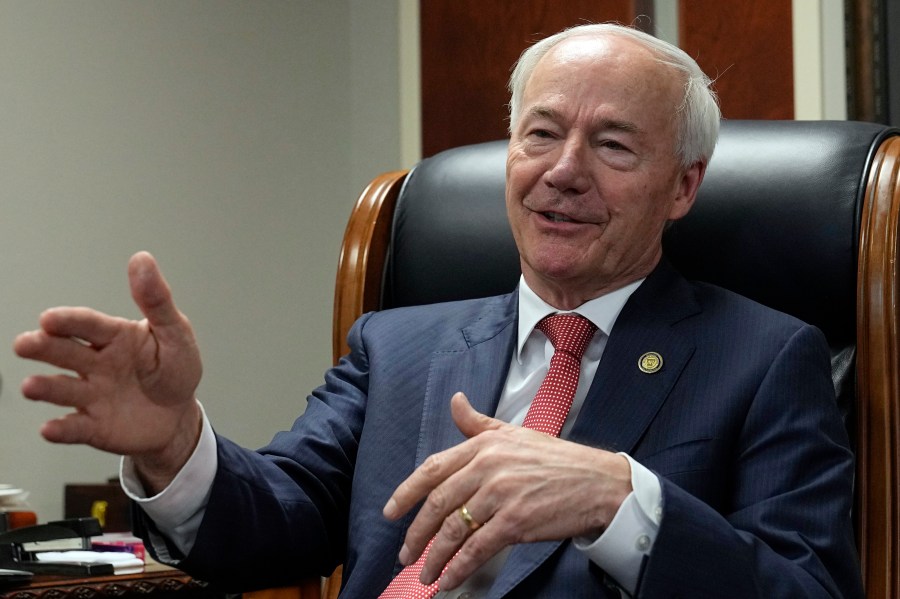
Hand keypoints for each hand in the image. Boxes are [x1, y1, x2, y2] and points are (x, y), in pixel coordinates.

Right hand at [14, 251, 202, 492]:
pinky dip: (60, 429)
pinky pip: (74, 427)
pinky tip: (50, 428)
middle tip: (25, 343)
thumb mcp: (175, 333)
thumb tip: (142, 259)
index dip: (70, 321)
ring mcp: (91, 395)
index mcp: (115, 337)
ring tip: (31, 386)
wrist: (178, 416)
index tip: (49, 318)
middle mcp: (95, 364)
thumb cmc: (175, 369)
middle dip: (43, 347)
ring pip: (63, 389)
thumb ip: (157, 300)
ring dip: (45, 387)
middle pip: (65, 352)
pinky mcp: (93, 426)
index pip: (88, 325)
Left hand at [383, 392, 631, 589]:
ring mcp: (500, 495)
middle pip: (438, 503)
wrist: (598, 482)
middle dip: (416, 533)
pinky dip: (459, 567)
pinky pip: (477, 548)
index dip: (407, 493)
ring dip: (434, 557)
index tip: (391, 513)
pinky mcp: (515, 522)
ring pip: (453, 529)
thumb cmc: (556, 459)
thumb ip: (478, 423)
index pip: (433, 468)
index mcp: (484, 444)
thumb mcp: (514, 432)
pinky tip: (449, 579)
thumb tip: (455, 402)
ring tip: (425, 575)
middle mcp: (487, 466)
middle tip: (405, 554)